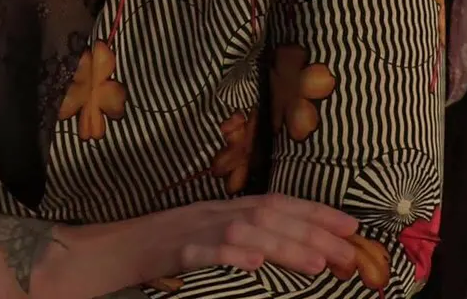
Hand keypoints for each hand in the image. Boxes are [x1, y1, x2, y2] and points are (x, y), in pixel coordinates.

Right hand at [139, 192, 360, 276]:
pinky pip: (204, 251)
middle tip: (347, 254)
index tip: (352, 227)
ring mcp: (194, 229)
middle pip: (269, 215)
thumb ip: (245, 237)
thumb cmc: (165, 246)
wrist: (114, 248)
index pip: (278, 202)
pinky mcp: (174, 251)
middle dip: (313, 232)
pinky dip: (231, 255)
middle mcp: (215, 212)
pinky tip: (254, 264)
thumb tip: (292, 251)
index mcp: (226, 207)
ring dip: (284, 245)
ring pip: (245, 231)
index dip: (316, 212)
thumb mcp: (210, 234)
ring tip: (317, 263)